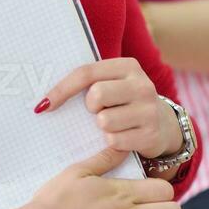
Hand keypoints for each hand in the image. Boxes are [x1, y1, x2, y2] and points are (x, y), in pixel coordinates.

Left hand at [35, 57, 182, 158]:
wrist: (164, 125)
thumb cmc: (125, 101)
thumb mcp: (113, 83)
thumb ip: (88, 82)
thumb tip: (44, 100)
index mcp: (128, 66)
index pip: (86, 73)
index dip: (61, 89)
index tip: (43, 105)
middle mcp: (142, 85)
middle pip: (96, 95)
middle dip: (91, 107)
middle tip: (99, 110)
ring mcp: (149, 110)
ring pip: (104, 120)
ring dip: (102, 126)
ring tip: (114, 123)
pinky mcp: (150, 134)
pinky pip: (114, 141)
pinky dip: (112, 141)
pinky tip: (123, 136)